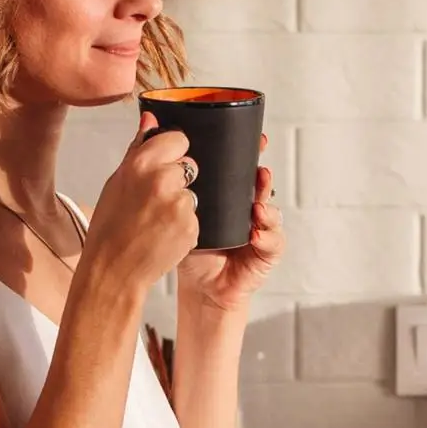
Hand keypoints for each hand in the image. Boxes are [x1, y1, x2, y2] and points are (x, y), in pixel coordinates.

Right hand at [85, 112, 199, 291]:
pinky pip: (195, 217)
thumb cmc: (109, 229)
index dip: (173, 153)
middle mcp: (162, 180)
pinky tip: (164, 234)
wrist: (113, 270)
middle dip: (179, 180)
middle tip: (155, 201)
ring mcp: (180, 204)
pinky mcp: (192, 226)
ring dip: (181, 204)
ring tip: (157, 222)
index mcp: (141, 163)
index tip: (164, 165)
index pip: (179, 139)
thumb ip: (139, 149)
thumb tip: (151, 118)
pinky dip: (184, 225)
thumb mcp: (116, 183)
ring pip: (193, 194)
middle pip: (190, 166)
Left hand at [176, 133, 284, 311]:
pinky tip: (256, 233)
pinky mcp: (266, 253)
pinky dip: (267, 236)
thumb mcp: (177, 215)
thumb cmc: (191, 252)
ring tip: (257, 205)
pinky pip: (274, 242)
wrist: (200, 288)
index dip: (251, 156)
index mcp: (229, 199)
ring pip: (272, 212)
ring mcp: (260, 231)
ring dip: (267, 207)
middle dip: (262, 177)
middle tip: (259, 170)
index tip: (256, 142)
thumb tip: (152, 139)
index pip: (242, 173)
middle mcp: (247, 211)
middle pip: (261, 188)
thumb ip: (169, 183)